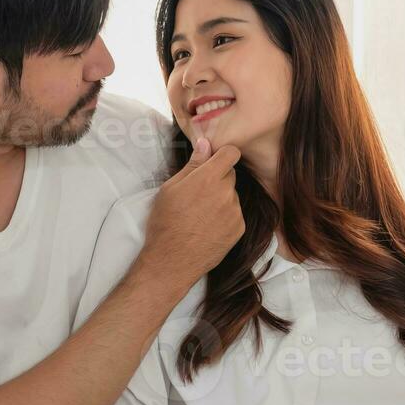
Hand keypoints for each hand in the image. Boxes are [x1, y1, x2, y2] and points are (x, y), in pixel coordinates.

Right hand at [142, 133, 243, 287]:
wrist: (172, 260)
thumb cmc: (165, 223)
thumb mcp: (170, 189)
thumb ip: (192, 165)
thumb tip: (205, 144)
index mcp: (208, 178)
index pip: (231, 153)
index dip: (223, 155)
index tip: (214, 161)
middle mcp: (226, 192)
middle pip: (230, 175)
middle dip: (218, 179)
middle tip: (198, 193)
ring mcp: (235, 211)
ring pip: (232, 195)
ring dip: (221, 199)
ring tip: (200, 215)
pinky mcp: (239, 228)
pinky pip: (235, 214)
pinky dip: (225, 217)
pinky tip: (208, 227)